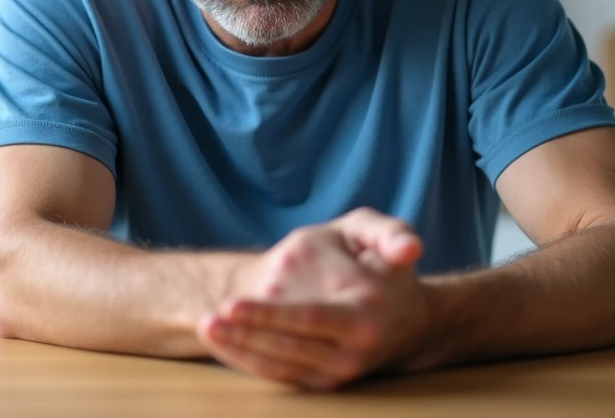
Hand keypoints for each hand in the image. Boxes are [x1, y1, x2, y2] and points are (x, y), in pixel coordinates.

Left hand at [197, 208, 434, 389]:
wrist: (403, 316)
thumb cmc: (381, 264)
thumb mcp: (385, 235)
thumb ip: (390, 232)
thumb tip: (408, 248)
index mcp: (365, 314)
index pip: (309, 318)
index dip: (267, 315)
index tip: (230, 305)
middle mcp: (353, 351)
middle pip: (287, 347)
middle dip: (242, 335)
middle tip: (205, 320)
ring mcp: (339, 371)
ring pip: (279, 365)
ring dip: (238, 350)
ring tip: (206, 328)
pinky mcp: (326, 382)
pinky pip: (281, 375)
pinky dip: (248, 361)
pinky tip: (222, 344)